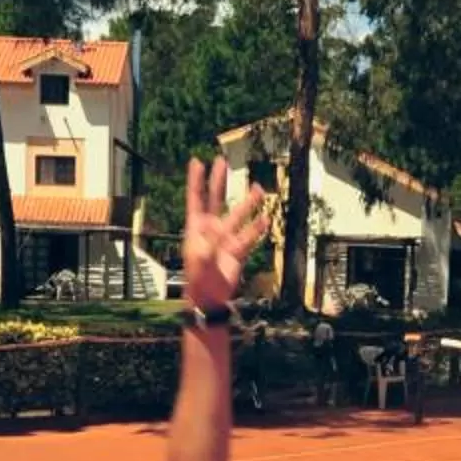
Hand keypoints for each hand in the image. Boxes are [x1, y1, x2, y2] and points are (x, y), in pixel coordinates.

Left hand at [181, 155, 272, 312]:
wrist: (210, 298)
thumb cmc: (198, 279)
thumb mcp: (201, 260)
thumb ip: (210, 244)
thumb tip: (219, 229)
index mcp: (196, 228)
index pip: (195, 199)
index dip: (196, 181)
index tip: (197, 162)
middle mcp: (211, 229)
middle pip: (216, 199)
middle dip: (218, 181)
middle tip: (222, 162)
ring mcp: (225, 238)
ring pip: (238, 215)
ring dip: (248, 203)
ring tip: (258, 189)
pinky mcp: (238, 250)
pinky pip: (250, 235)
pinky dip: (258, 227)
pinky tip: (265, 218)